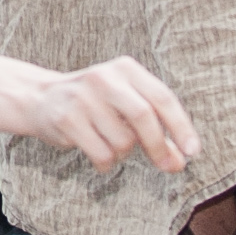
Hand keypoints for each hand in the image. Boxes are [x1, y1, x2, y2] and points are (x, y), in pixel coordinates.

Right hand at [21, 55, 197, 175]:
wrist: (42, 98)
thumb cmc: (96, 104)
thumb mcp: (127, 103)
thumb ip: (156, 127)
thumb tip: (181, 161)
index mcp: (125, 68)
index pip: (162, 97)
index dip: (181, 126)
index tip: (193, 151)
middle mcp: (104, 77)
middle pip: (143, 116)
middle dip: (159, 146)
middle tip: (170, 166)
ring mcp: (83, 97)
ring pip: (123, 141)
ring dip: (124, 153)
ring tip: (110, 142)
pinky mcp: (67, 119)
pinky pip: (102, 154)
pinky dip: (106, 162)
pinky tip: (97, 152)